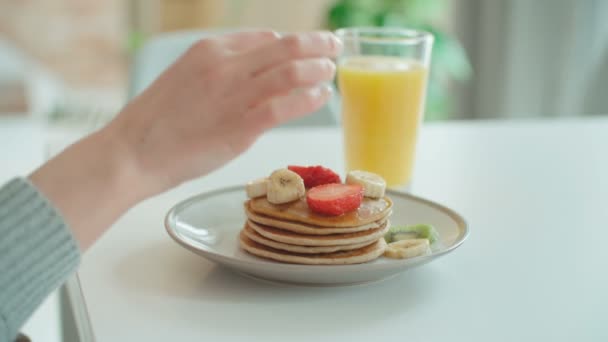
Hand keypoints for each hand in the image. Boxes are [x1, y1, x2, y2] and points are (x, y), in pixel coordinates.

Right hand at [29, 31, 341, 249]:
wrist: (131, 152)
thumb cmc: (156, 123)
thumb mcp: (185, 80)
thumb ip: (220, 72)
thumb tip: (257, 70)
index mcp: (209, 50)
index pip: (262, 38)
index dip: (289, 43)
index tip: (305, 49)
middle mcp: (225, 66)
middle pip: (285, 47)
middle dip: (316, 43)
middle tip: (333, 45)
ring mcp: (235, 95)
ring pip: (291, 71)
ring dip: (318, 68)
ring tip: (332, 70)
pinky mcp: (241, 126)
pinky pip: (286, 104)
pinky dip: (309, 98)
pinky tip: (321, 96)